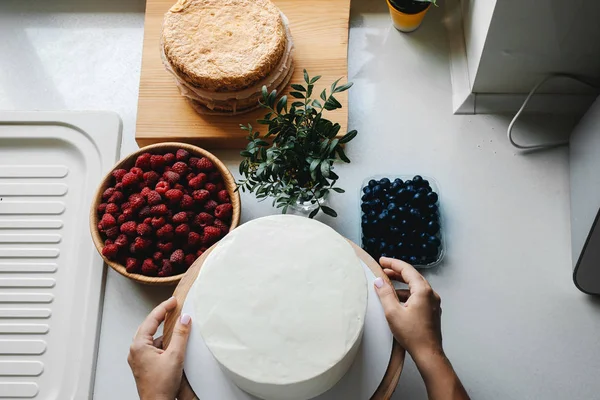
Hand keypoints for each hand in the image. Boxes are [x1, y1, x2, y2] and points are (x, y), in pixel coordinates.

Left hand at [128, 297, 191, 399]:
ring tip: (174, 323)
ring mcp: (138, 358)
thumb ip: (180, 334)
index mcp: (139, 346)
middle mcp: (135, 351)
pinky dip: (161, 341)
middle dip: (160, 316)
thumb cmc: (161, 385)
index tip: (173, 301)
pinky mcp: (143, 364)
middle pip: (148, 326)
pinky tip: (171, 342)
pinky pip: (152, 346)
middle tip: (172, 307)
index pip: (152, 319)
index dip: (164, 308)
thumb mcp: (175, 356)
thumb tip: (184, 319)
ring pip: (150, 337)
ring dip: (161, 329)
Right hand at [375, 257, 469, 399]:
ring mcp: (433, 303)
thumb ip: (385, 294)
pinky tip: (396, 299)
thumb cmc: (413, 335)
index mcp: (423, 291)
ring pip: (415, 286)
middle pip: (412, 276)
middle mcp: (431, 294)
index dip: (393, 264)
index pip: (407, 270)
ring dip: (401, 284)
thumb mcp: (393, 312)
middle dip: (397, 272)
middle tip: (383, 269)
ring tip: (387, 284)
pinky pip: (418, 296)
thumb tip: (379, 281)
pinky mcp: (431, 311)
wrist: (428, 353)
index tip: (382, 261)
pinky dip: (406, 293)